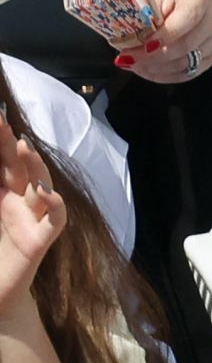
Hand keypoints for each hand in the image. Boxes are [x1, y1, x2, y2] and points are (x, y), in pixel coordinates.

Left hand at [0, 119, 63, 320]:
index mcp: (1, 196)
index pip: (2, 163)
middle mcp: (19, 203)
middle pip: (18, 167)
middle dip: (10, 143)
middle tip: (0, 120)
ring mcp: (33, 220)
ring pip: (40, 185)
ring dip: (34, 166)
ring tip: (23, 145)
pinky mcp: (40, 242)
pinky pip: (55, 220)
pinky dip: (55, 204)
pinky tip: (45, 191)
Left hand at [115, 0, 211, 84]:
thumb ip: (137, 11)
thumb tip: (123, 36)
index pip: (184, 21)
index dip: (161, 37)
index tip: (138, 45)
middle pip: (185, 46)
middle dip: (152, 57)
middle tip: (128, 58)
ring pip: (185, 64)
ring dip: (155, 68)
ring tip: (134, 63)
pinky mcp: (211, 55)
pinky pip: (187, 73)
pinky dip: (164, 75)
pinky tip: (147, 69)